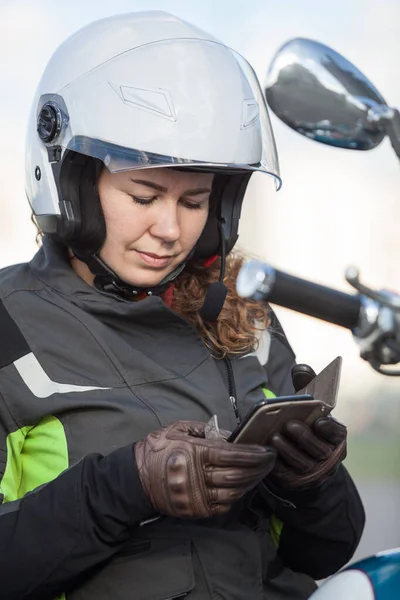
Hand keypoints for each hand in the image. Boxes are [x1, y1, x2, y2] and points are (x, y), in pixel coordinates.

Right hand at [134, 420, 276, 518]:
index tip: (266, 451)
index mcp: (195, 453)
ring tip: (260, 473)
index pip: (232, 455)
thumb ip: (205, 431)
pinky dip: (236, 496)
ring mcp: (197, 496)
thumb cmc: (157, 448)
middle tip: (270, 461)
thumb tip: (231, 436)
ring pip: (234, 492)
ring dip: (251, 482)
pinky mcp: (196, 510)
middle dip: (259, 468)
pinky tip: (243, 486)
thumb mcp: (178, 428)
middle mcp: (198, 476)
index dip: (253, 454)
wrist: (135, 478)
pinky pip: (224, 505)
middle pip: (238, 474)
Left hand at [268, 417, 346, 489]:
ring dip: (288, 450)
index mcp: (336, 441)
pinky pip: (286, 474)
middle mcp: (329, 460)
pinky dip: (277, 462)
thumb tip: (296, 408)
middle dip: (304, 437)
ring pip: (303, 464)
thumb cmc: (305, 432)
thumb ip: (310, 414)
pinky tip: (269, 450)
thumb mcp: (312, 421)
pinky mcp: (296, 483)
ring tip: (275, 437)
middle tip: (288, 425)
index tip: (318, 422)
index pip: (338, 434)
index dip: (329, 429)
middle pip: (320, 450)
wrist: (300, 459)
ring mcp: (314, 475)